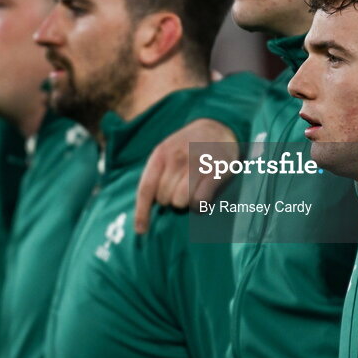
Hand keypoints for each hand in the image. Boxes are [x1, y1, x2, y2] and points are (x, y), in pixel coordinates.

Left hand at [134, 118, 238, 233]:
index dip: (142, 212)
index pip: (146, 188)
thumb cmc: (187, 146)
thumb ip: (156, 174)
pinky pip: (200, 201)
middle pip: (165, 198)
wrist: (217, 127)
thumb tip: (148, 207)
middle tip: (180, 189)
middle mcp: (178, 158)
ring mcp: (198, 163)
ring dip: (185, 202)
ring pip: (181, 201)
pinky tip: (203, 194)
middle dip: (170, 199)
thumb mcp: (166, 151)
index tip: (141, 231)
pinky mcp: (217, 171)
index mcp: (161, 154)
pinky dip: (200, 204)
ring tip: (191, 191)